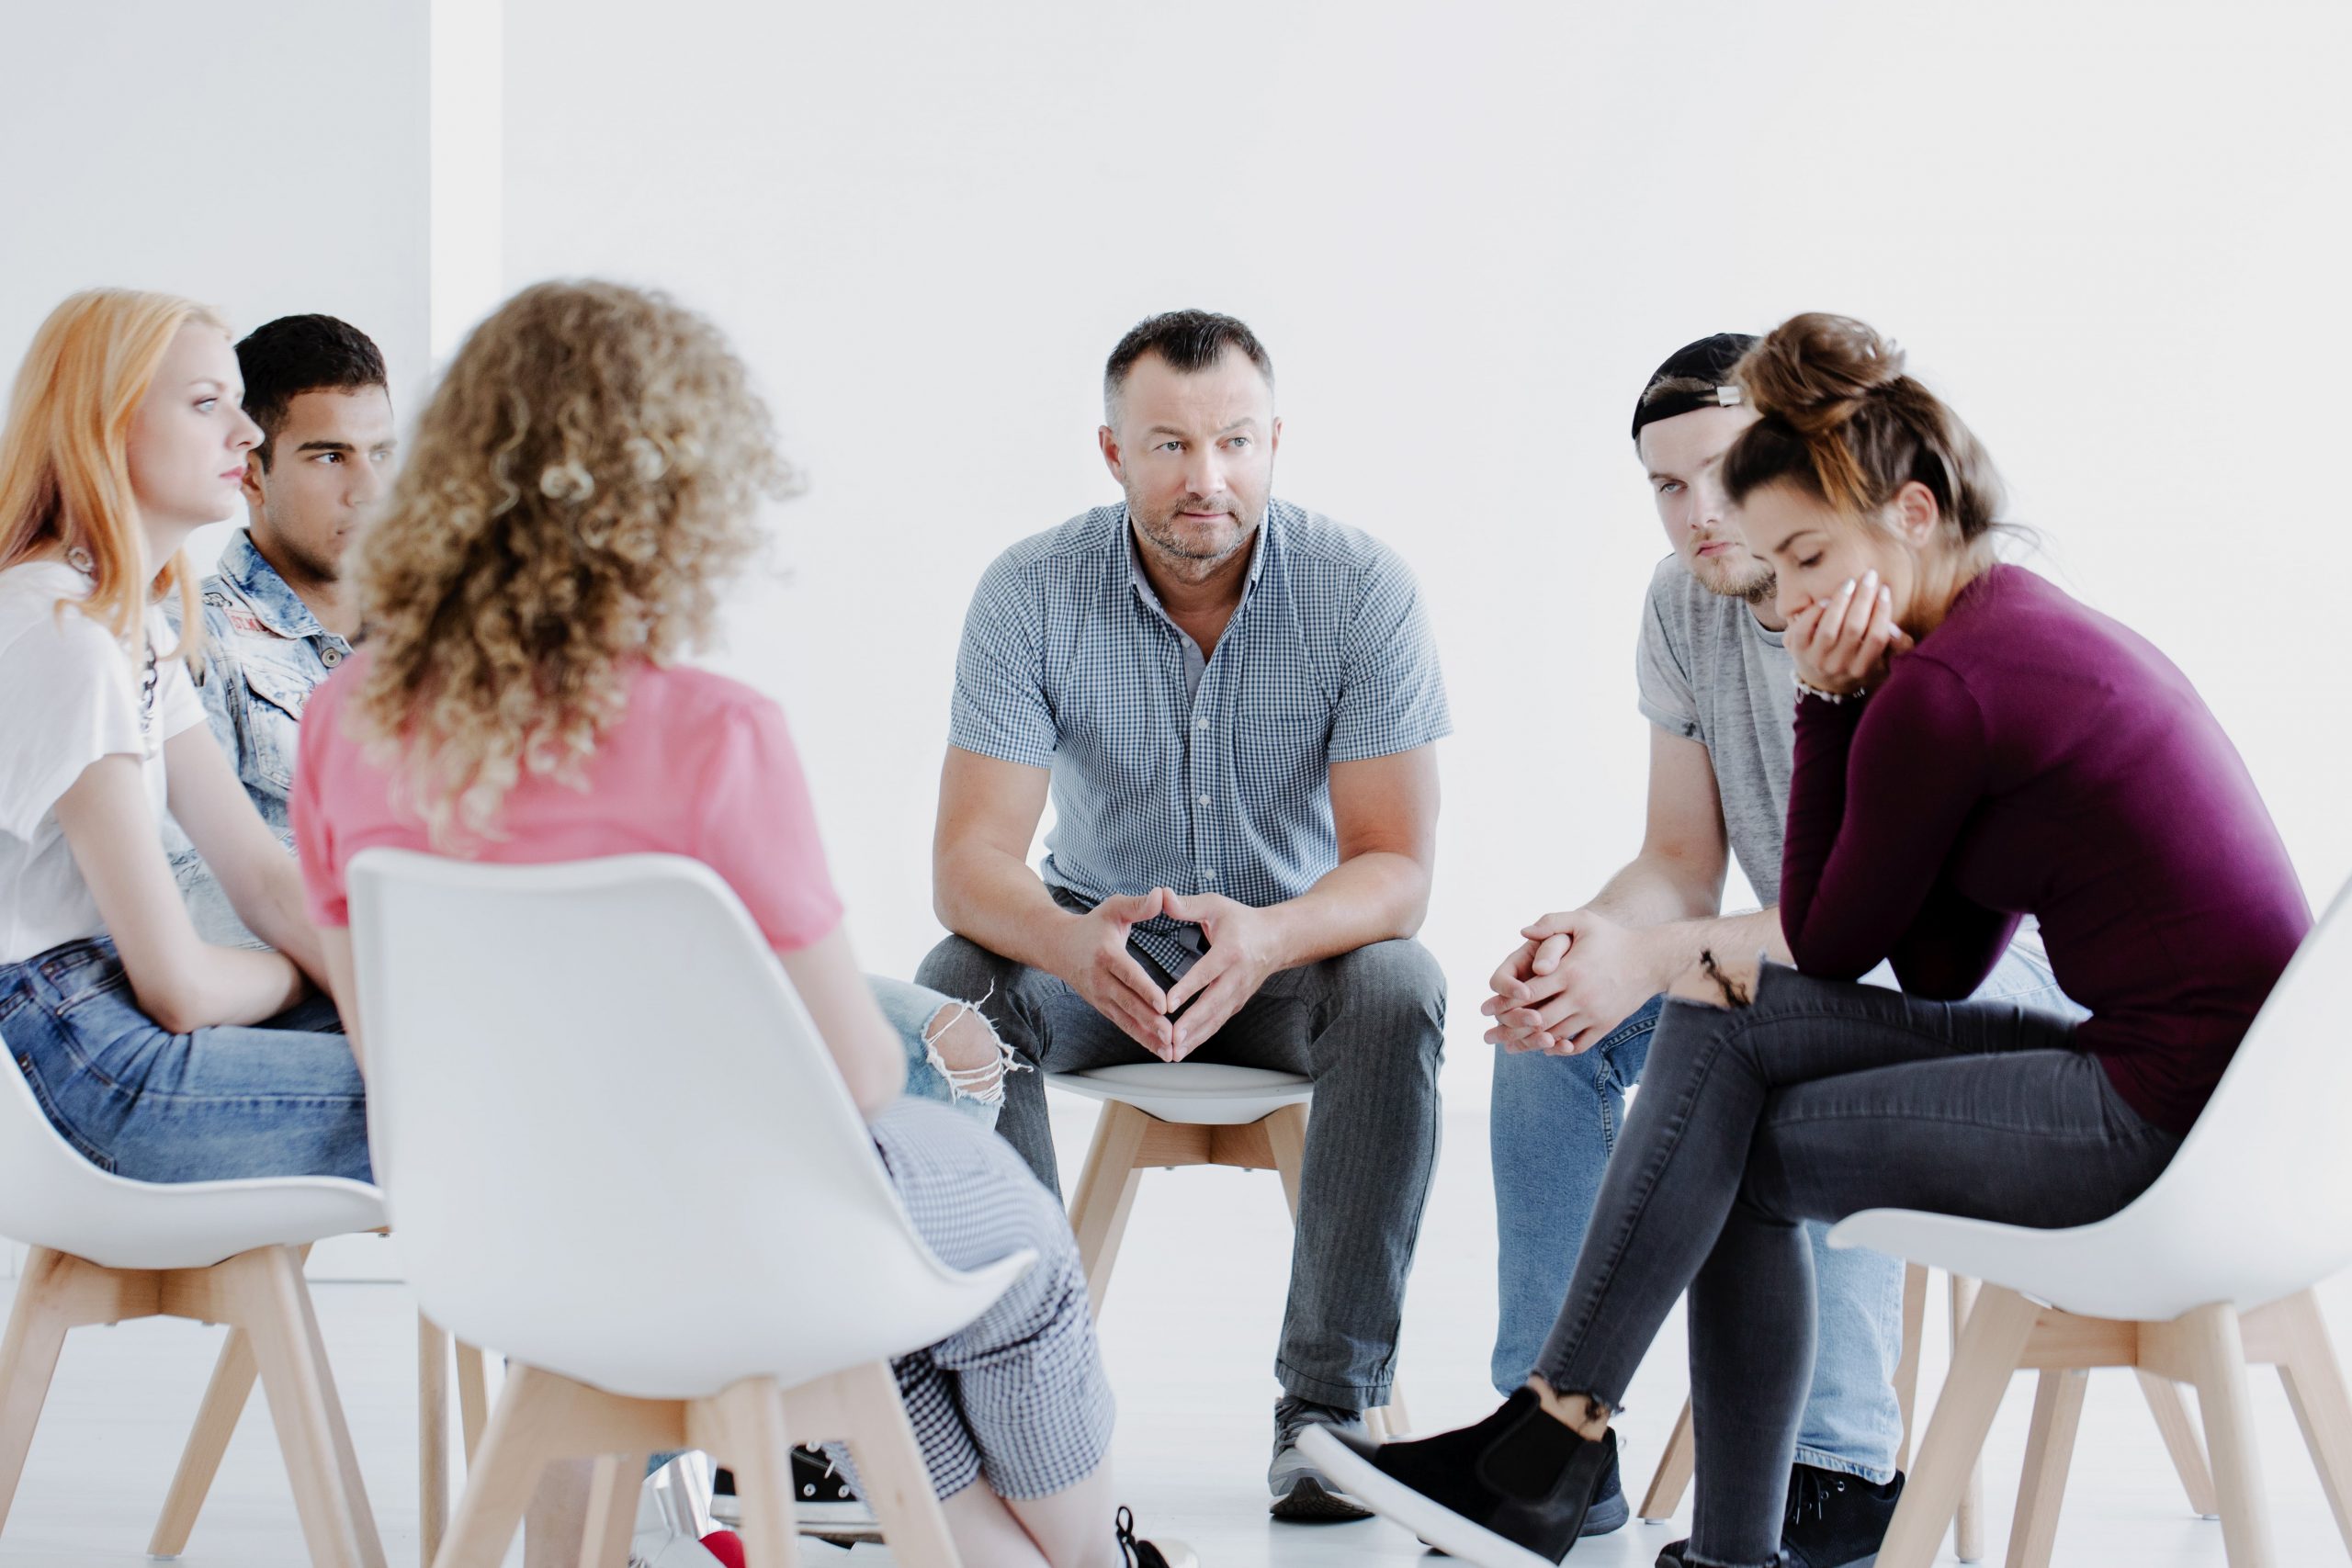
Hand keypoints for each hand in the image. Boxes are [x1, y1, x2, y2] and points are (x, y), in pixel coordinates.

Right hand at [1052, 889, 1175, 1057]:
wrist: (1058, 946)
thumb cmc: (1092, 925)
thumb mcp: (1114, 908)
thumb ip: (1139, 904)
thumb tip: (1161, 895)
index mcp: (1107, 955)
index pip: (1128, 974)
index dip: (1146, 990)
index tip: (1164, 1004)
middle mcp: (1101, 980)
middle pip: (1128, 1003)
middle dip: (1150, 1021)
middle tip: (1171, 1034)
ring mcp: (1100, 997)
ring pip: (1126, 1020)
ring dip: (1147, 1037)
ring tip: (1169, 1051)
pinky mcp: (1103, 1007)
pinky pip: (1124, 1025)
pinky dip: (1141, 1039)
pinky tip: (1160, 1050)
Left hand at [1159, 891, 1285, 1060]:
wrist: (1277, 939)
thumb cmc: (1241, 921)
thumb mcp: (1216, 905)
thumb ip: (1187, 905)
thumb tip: (1161, 896)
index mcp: (1230, 951)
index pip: (1206, 972)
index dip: (1188, 988)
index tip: (1169, 1004)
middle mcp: (1237, 976)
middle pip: (1212, 1004)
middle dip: (1191, 1024)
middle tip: (1170, 1039)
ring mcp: (1239, 993)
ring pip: (1215, 1020)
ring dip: (1195, 1038)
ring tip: (1173, 1053)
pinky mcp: (1237, 1003)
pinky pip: (1218, 1023)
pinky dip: (1202, 1038)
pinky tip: (1184, 1049)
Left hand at [1481, 907, 1661, 1054]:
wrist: (1652, 959)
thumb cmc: (1613, 937)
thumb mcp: (1583, 921)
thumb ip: (1551, 923)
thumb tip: (1522, 931)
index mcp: (1569, 971)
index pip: (1529, 993)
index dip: (1506, 1003)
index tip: (1488, 1010)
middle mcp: (1580, 996)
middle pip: (1538, 1020)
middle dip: (1512, 1029)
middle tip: (1492, 1036)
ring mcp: (1594, 1013)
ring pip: (1555, 1035)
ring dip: (1532, 1042)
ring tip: (1512, 1046)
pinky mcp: (1605, 1025)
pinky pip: (1578, 1045)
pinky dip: (1559, 1048)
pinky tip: (1547, 1045)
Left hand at [1785, 568, 1911, 696]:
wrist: (1823, 685)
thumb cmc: (1858, 665)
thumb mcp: (1883, 663)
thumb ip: (1897, 647)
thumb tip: (1894, 628)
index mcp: (1863, 670)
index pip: (1877, 638)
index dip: (1883, 612)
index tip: (1885, 590)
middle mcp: (1839, 667)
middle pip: (1853, 629)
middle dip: (1864, 598)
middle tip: (1870, 576)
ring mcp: (1816, 660)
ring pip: (1829, 629)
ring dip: (1840, 602)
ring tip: (1850, 583)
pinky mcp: (1797, 651)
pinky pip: (1804, 629)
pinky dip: (1814, 612)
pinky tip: (1826, 601)